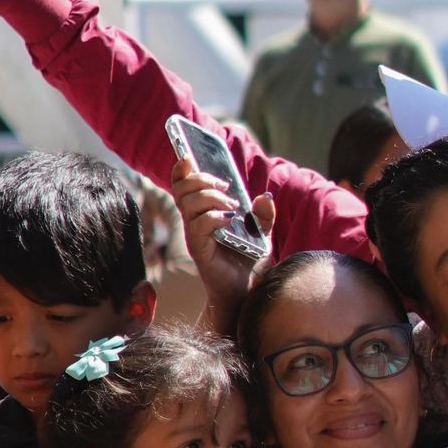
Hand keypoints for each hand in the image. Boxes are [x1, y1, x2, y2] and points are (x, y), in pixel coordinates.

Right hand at [171, 156, 273, 313]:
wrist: (247, 290)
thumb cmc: (248, 261)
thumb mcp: (262, 234)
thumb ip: (263, 215)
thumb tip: (265, 196)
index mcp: (205, 213)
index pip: (184, 186)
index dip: (182, 170)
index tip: (189, 157)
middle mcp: (195, 223)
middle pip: (182, 190)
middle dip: (202, 180)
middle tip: (225, 186)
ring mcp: (196, 236)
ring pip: (188, 205)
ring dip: (211, 197)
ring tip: (231, 205)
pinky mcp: (200, 251)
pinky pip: (199, 226)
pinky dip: (214, 218)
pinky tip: (229, 220)